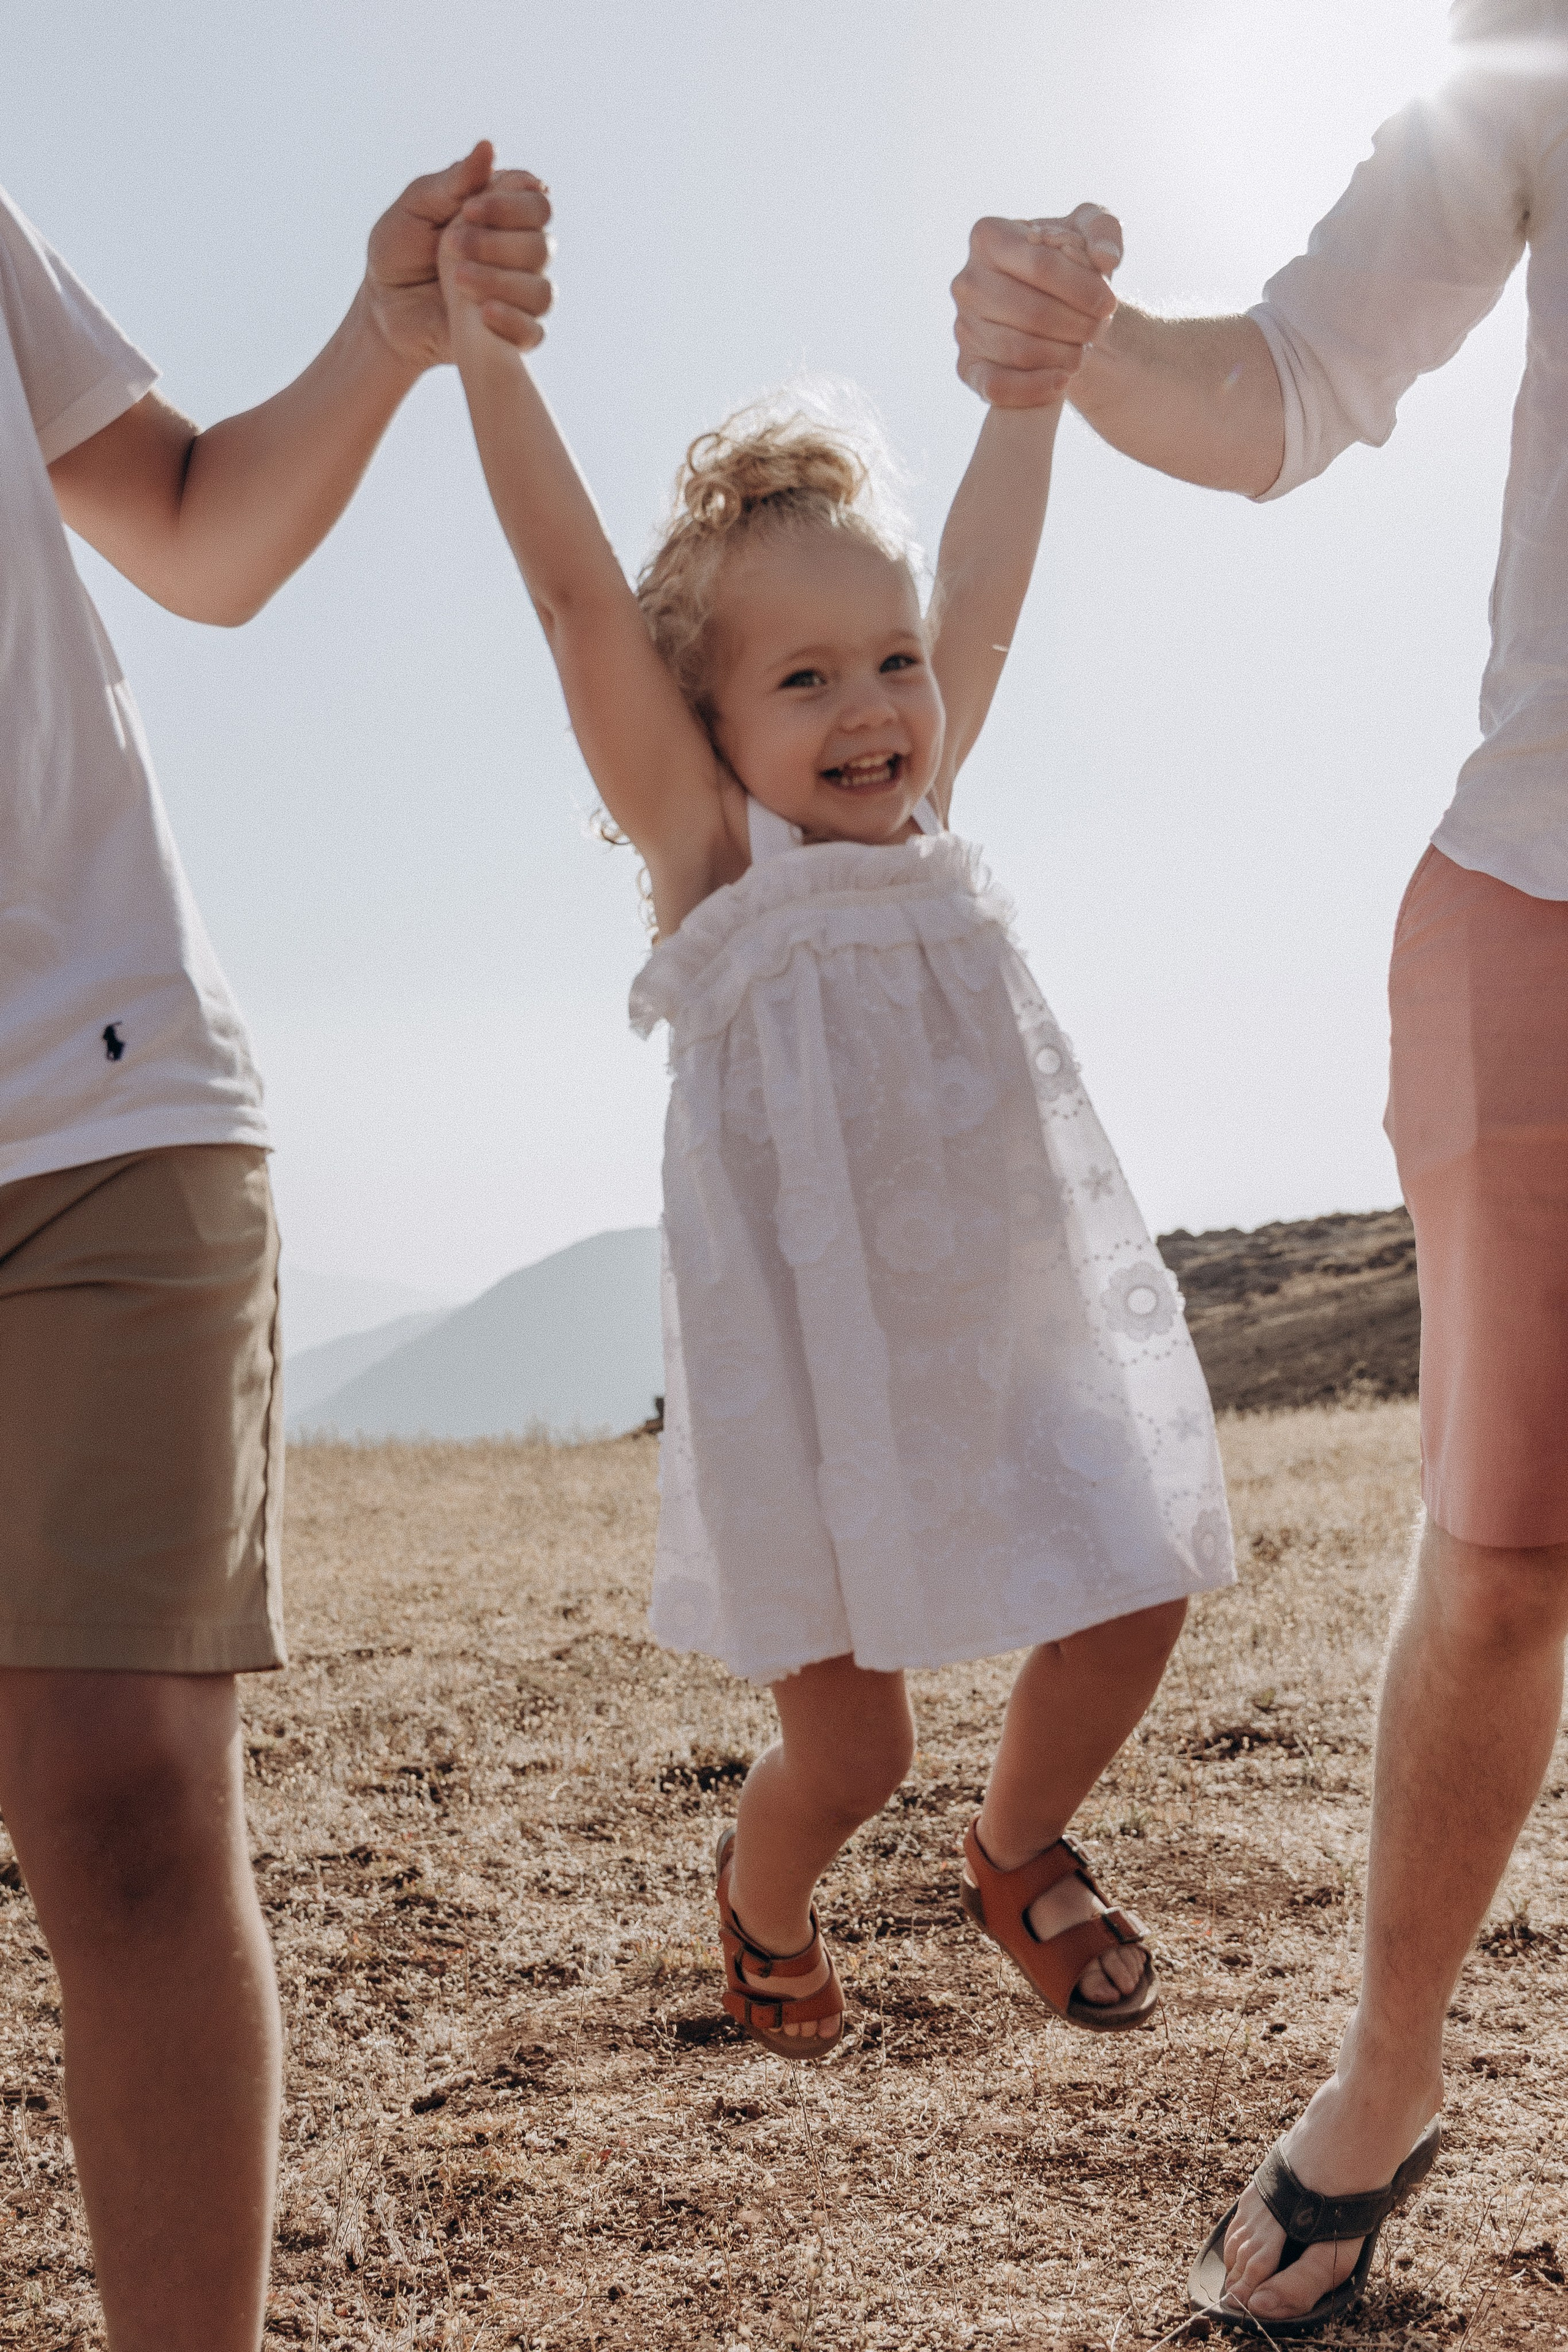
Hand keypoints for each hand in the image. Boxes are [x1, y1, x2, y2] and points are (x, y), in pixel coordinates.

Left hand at [365, 140, 552, 369]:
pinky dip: (512, 321)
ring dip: (502, 281)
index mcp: (503, 216)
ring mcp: (517, 296)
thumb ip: (454, 182)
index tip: (469, 210)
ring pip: (542, 290)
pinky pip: (534, 332)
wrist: (381, 309)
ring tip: (457, 280)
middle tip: (451, 245)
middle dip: (498, 244)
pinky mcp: (511, 335)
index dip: (511, 204)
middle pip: (544, 244)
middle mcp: (519, 254)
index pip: (537, 202)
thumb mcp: (416, 208)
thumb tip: (489, 147)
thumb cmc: (398, 252)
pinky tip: (483, 313)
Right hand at [952, 205, 1122, 407]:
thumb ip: (1105, 231)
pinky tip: (1062, 381)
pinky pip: (997, 385)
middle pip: (1032, 312)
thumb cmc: (1067, 262)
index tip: (1110, 303)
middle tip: (1100, 329)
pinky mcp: (967, 366)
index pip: (1041, 265)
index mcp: (988, 237)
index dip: (1082, 288)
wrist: (1048, 303)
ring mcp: (962, 326)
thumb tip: (1106, 259)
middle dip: (1076, 325)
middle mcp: (967, 281)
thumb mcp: (1089, 231)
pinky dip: (1034, 388)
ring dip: (1063, 356)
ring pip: (1019, 350)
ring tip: (1084, 350)